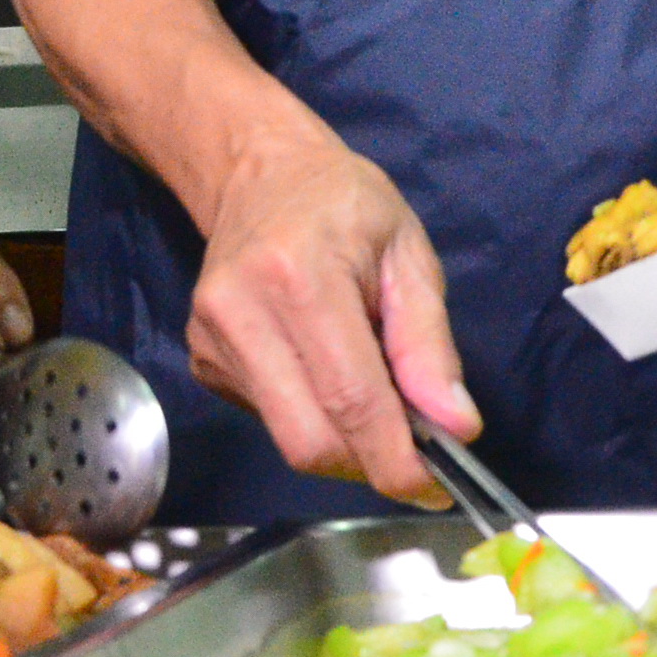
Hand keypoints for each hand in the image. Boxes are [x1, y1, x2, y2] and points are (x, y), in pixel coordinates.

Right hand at [186, 129, 475, 501]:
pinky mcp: (202, 359)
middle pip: (311, 440)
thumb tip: (455, 428)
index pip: (351, 398)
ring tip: (370, 394)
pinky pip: (268, 420)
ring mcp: (211, 338)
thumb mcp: (408, 254)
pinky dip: (311, 417)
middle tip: (413, 450)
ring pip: (289, 439)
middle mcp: (241, 311)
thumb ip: (429, 346)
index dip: (396, 458)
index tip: (437, 485)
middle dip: (370, 463)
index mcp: (300, 276)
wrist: (258, 171)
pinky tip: (322, 372)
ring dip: (344, 443)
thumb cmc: (343, 203)